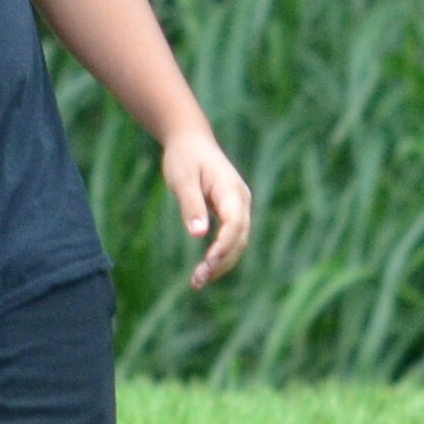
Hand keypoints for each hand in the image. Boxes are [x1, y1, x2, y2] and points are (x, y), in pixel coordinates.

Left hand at [160, 123, 251, 289]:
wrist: (190, 141)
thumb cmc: (184, 157)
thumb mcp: (183, 179)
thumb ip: (191, 205)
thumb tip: (198, 235)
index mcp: (231, 191)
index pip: (235, 224)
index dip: (224, 246)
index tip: (208, 264)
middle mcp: (241, 201)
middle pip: (239, 239)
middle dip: (221, 263)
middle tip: (197, 281)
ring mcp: (239, 207)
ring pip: (237, 243)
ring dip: (221, 264)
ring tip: (197, 282)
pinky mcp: (231, 213)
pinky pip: (230, 239)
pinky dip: (219, 255)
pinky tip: (204, 270)